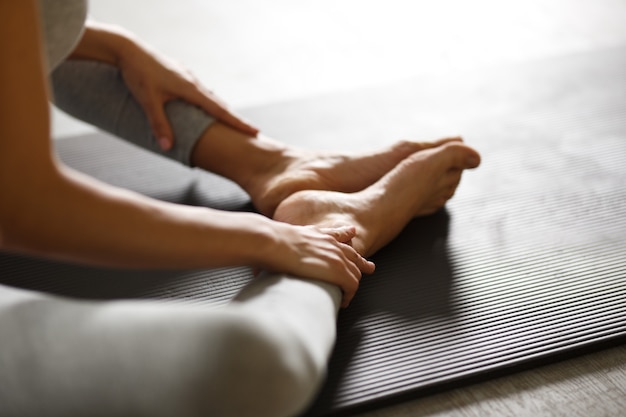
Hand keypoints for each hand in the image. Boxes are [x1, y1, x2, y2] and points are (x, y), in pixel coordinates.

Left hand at [117, 40, 257, 150]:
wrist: (129, 50)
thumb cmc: (138, 75)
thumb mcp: (148, 102)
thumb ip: (159, 125)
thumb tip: (167, 147)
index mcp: (191, 89)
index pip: (220, 110)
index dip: (238, 122)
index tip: (255, 131)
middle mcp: (193, 82)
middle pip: (219, 104)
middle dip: (234, 118)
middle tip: (249, 131)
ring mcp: (187, 76)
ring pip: (209, 96)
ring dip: (220, 109)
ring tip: (229, 122)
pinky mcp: (180, 73)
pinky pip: (199, 90)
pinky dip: (206, 101)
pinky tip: (203, 105)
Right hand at [260, 224, 374, 307]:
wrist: (272, 242)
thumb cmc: (271, 243)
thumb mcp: (283, 236)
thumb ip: (286, 239)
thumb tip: (267, 242)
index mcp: (320, 235)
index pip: (340, 237)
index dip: (348, 240)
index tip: (353, 237)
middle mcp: (332, 244)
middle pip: (354, 255)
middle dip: (362, 263)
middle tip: (369, 268)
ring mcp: (336, 257)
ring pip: (355, 273)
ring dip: (351, 285)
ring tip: (346, 296)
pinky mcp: (338, 271)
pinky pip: (352, 285)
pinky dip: (349, 295)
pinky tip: (343, 301)